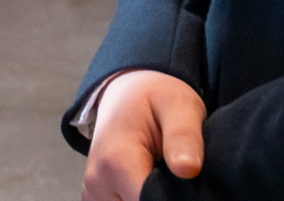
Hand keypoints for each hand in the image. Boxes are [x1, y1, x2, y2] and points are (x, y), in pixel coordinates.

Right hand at [83, 71, 205, 200]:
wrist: (126, 94)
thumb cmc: (155, 99)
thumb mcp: (179, 105)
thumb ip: (183, 136)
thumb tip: (188, 169)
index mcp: (115, 160)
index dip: (176, 199)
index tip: (190, 185)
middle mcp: (97, 182)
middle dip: (166, 198)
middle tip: (178, 174)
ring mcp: (93, 194)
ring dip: (153, 199)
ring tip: (164, 176)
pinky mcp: (95, 199)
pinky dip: (139, 199)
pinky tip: (151, 184)